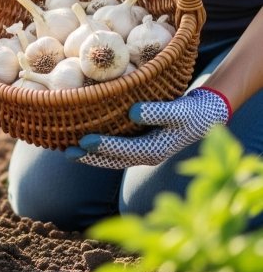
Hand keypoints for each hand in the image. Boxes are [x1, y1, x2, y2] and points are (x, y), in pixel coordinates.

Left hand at [65, 87, 230, 168]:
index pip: (124, 151)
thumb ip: (159, 112)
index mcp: (155, 151)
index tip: (84, 141)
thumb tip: (133, 112)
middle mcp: (145, 156)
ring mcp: (140, 152)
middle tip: (67, 151)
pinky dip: (97, 149)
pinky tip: (80, 142)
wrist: (205, 114)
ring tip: (66, 151)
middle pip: (112, 160)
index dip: (104, 147)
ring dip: (89, 156)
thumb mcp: (180, 111)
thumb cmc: (193, 112)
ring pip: (110, 158)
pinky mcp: (137, 144)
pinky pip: (114, 151)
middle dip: (90, 157)